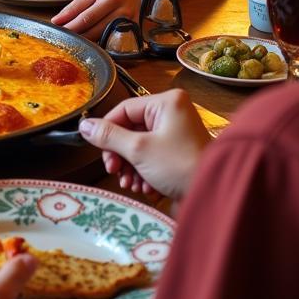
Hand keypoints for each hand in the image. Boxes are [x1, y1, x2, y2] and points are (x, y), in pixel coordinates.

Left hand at [50, 0, 137, 39]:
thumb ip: (75, 6)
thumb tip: (57, 20)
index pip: (84, 16)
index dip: (69, 26)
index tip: (57, 30)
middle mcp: (121, 9)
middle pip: (93, 29)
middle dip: (76, 36)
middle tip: (64, 39)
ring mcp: (130, 22)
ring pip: (102, 38)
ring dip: (87, 41)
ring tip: (75, 41)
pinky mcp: (136, 31)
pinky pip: (114, 42)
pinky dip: (101, 44)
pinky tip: (93, 44)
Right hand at [79, 89, 211, 199]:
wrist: (214, 196)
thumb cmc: (180, 166)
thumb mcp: (138, 149)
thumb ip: (108, 136)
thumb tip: (83, 125)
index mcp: (166, 102)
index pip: (124, 110)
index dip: (108, 130)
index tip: (99, 150)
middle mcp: (173, 113)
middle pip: (131, 129)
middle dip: (121, 154)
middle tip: (114, 171)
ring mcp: (177, 133)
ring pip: (140, 145)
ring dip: (131, 166)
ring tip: (130, 184)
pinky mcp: (180, 152)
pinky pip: (153, 156)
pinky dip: (145, 171)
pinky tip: (145, 188)